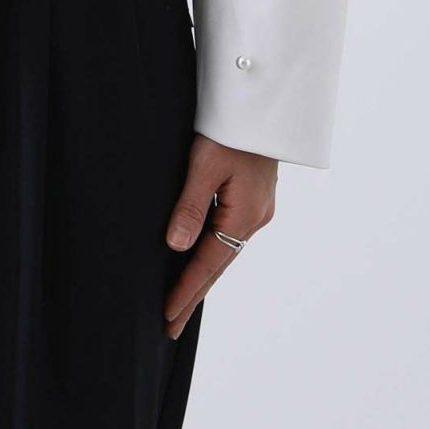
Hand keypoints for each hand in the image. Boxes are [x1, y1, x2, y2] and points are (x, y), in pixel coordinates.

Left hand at [163, 133, 277, 338]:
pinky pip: (229, 235)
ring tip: (181, 303)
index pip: (209, 264)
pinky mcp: (254, 197)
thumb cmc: (231, 128)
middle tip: (170, 325)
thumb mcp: (204, 164)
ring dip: (203, 277)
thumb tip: (176, 246)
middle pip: (219, 265)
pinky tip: (202, 261)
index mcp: (244, 215)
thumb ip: (190, 205)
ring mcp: (257, 208)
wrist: (262, 103)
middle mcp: (254, 218)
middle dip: (193, 295)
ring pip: (225, 251)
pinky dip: (213, 254)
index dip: (186, 291)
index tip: (167, 316)